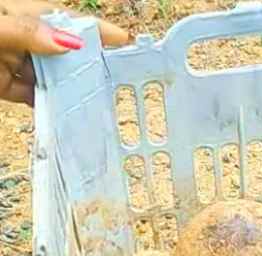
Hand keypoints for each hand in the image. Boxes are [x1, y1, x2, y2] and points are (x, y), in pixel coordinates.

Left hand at [0, 0, 129, 103]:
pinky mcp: (3, 85)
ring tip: (94, 98)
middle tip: (115, 76)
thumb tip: (70, 42)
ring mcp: (11, 61)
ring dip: (68, 87)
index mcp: (19, 13)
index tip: (124, 39)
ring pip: (49, 75)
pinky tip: (65, 111)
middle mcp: (20, 37)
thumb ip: (28, 31)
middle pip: (61, 50)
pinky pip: (31, 95)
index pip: (64, 20)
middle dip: (85, 62)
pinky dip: (47, 103)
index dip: (94, 29)